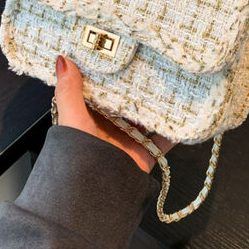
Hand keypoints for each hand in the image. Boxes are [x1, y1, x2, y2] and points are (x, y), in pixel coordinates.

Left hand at [54, 55, 175, 172]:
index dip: (112, 75)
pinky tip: (185, 116)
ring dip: (159, 105)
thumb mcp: (71, 118)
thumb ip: (68, 90)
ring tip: (172, 84)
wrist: (93, 194)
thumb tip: (62, 58)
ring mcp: (129, 141)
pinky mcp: (144, 155)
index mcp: (91, 117)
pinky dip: (175, 131)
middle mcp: (111, 127)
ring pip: (147, 118)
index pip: (103, 91)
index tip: (122, 55)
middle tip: (153, 64)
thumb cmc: (77, 155)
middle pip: (128, 103)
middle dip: (139, 88)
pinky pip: (163, 140)